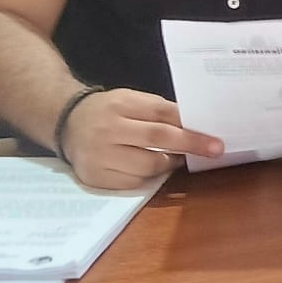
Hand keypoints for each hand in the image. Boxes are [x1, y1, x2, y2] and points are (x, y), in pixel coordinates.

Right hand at [61, 88, 222, 189]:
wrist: (67, 123)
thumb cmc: (108, 111)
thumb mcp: (130, 99)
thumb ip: (158, 110)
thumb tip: (193, 125)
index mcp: (120, 105)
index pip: (161, 115)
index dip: (189, 127)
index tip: (213, 137)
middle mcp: (108, 130)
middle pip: (157, 139)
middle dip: (189, 145)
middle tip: (214, 150)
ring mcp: (99, 156)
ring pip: (147, 166)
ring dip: (168, 164)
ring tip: (174, 158)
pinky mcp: (95, 178)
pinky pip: (132, 183)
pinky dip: (147, 177)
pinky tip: (150, 168)